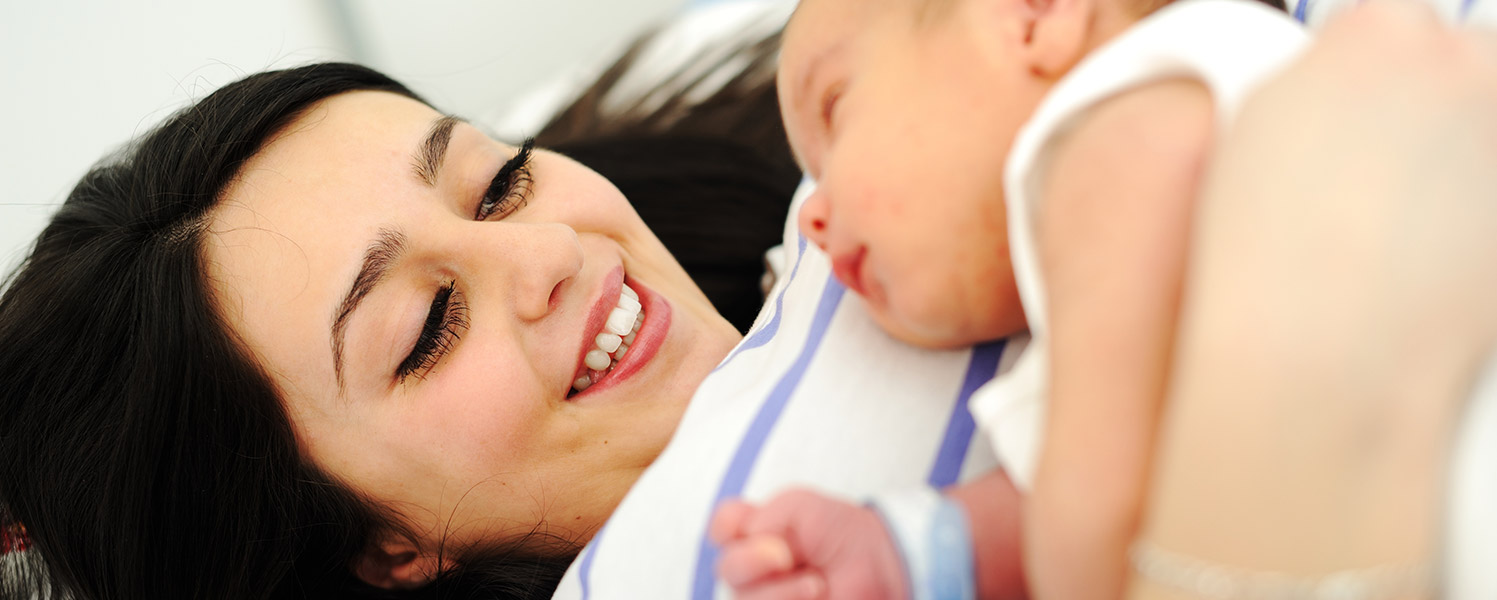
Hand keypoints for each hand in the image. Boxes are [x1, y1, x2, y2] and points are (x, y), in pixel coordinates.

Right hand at [709, 489, 908, 599]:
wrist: (882, 564)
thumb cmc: (841, 531)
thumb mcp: (799, 506)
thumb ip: (764, 518)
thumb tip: (748, 545)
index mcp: (753, 534)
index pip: (720, 529)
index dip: (726, 528)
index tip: (746, 526)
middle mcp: (755, 569)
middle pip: (728, 569)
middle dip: (754, 561)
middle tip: (788, 555)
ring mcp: (767, 596)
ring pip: (746, 599)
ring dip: (780, 593)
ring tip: (816, 584)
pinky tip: (817, 596)